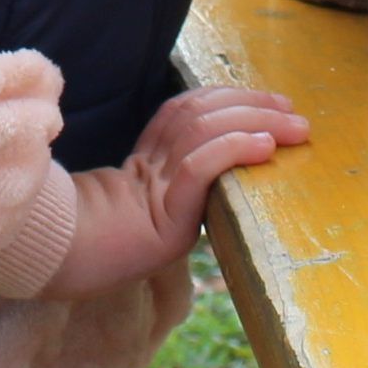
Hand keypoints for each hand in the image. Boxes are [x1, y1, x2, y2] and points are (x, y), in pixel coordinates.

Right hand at [41, 84, 306, 296]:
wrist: (72, 269)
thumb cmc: (112, 249)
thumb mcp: (148, 211)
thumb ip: (176, 188)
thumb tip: (229, 175)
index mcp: (145, 158)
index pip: (187, 108)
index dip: (228, 98)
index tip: (272, 100)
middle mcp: (150, 163)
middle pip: (202, 113)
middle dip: (253, 106)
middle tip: (294, 110)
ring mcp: (154, 185)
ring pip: (205, 131)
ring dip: (255, 122)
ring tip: (292, 126)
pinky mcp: (164, 210)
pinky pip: (199, 167)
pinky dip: (233, 149)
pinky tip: (264, 146)